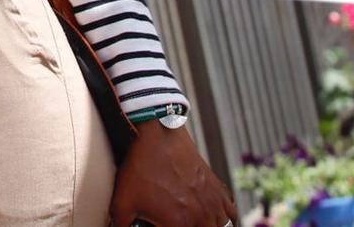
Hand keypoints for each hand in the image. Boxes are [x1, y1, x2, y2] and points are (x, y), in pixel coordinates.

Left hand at [110, 123, 235, 226]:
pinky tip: (212, 219)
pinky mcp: (217, 189)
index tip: (162, 226)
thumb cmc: (141, 166)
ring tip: (194, 223)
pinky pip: (231, 214)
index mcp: (179, 224)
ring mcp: (212, 202)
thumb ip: (122, 224)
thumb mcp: (122, 202)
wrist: (159, 135)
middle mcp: (201, 216)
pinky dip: (224, 220)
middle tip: (176, 222)